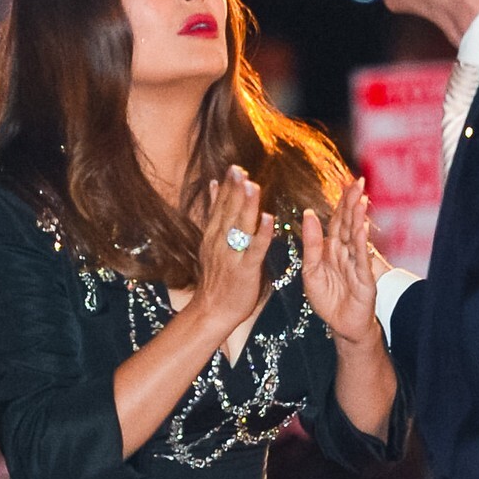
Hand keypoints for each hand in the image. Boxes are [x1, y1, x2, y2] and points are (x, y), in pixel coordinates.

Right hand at [191, 168, 274, 341]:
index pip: (220, 206)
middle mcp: (220, 242)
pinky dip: (261, 234)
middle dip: (235, 190)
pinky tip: (268, 219)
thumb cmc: (216, 278)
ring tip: (252, 186)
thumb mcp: (211, 241)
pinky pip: (254, 250)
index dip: (227, 187)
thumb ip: (215, 213)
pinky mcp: (245, 270)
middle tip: (240, 170)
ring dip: (246, 206)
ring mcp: (231, 256)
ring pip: (240, 227)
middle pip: (228, 212)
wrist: (211, 310)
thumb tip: (212, 185)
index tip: (234, 168)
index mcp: (213, 235)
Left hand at [301, 179, 380, 348]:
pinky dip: (360, 242)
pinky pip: (361, 258)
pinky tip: (361, 227)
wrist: (341, 325)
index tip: (346, 182)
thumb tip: (308, 215)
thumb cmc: (327, 299)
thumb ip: (311, 245)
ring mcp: (357, 264)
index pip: (337, 220)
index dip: (341, 202)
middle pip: (349, 223)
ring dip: (358, 218)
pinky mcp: (364, 279)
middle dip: (353, 202)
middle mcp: (347, 252)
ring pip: (356, 237)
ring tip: (360, 199)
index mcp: (333, 249)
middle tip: (358, 181)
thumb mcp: (311, 271)